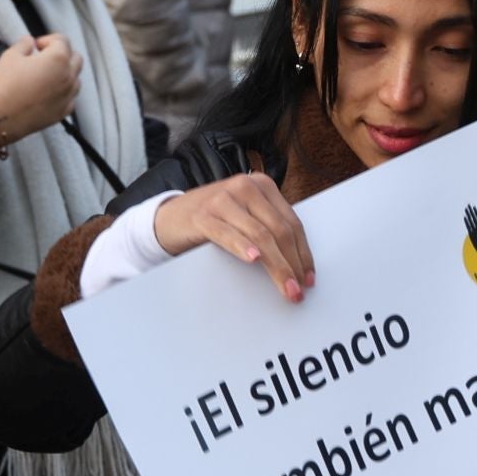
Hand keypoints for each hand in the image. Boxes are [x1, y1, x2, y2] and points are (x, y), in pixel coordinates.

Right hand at [0, 34, 80, 143]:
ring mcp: (68, 95)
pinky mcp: (64, 111)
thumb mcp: (11, 56)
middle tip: (45, 58)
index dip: (48, 40)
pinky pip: (71, 98)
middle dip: (62, 54)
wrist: (2, 116)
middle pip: (76, 58)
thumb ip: (24, 44)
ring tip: (47, 76)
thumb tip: (29, 42)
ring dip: (66, 73)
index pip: (62, 41)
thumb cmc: (6, 84)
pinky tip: (50, 92)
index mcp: (58, 59)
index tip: (36, 46)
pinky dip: (64, 92)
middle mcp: (68, 76)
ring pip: (76, 79)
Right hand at [153, 174, 315, 303]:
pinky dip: (243, 247)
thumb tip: (297, 263)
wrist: (168, 217)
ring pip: (261, 235)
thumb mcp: (245, 215)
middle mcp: (245, 187)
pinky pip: (228, 234)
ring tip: (285, 288)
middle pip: (279, 230)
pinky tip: (253, 260)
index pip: (292, 222)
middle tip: (298, 290)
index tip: (308, 277)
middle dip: (293, 264)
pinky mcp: (203, 215)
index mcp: (262, 186)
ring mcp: (223, 199)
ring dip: (276, 266)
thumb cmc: (213, 219)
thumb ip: (268, 227)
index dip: (304, 253)